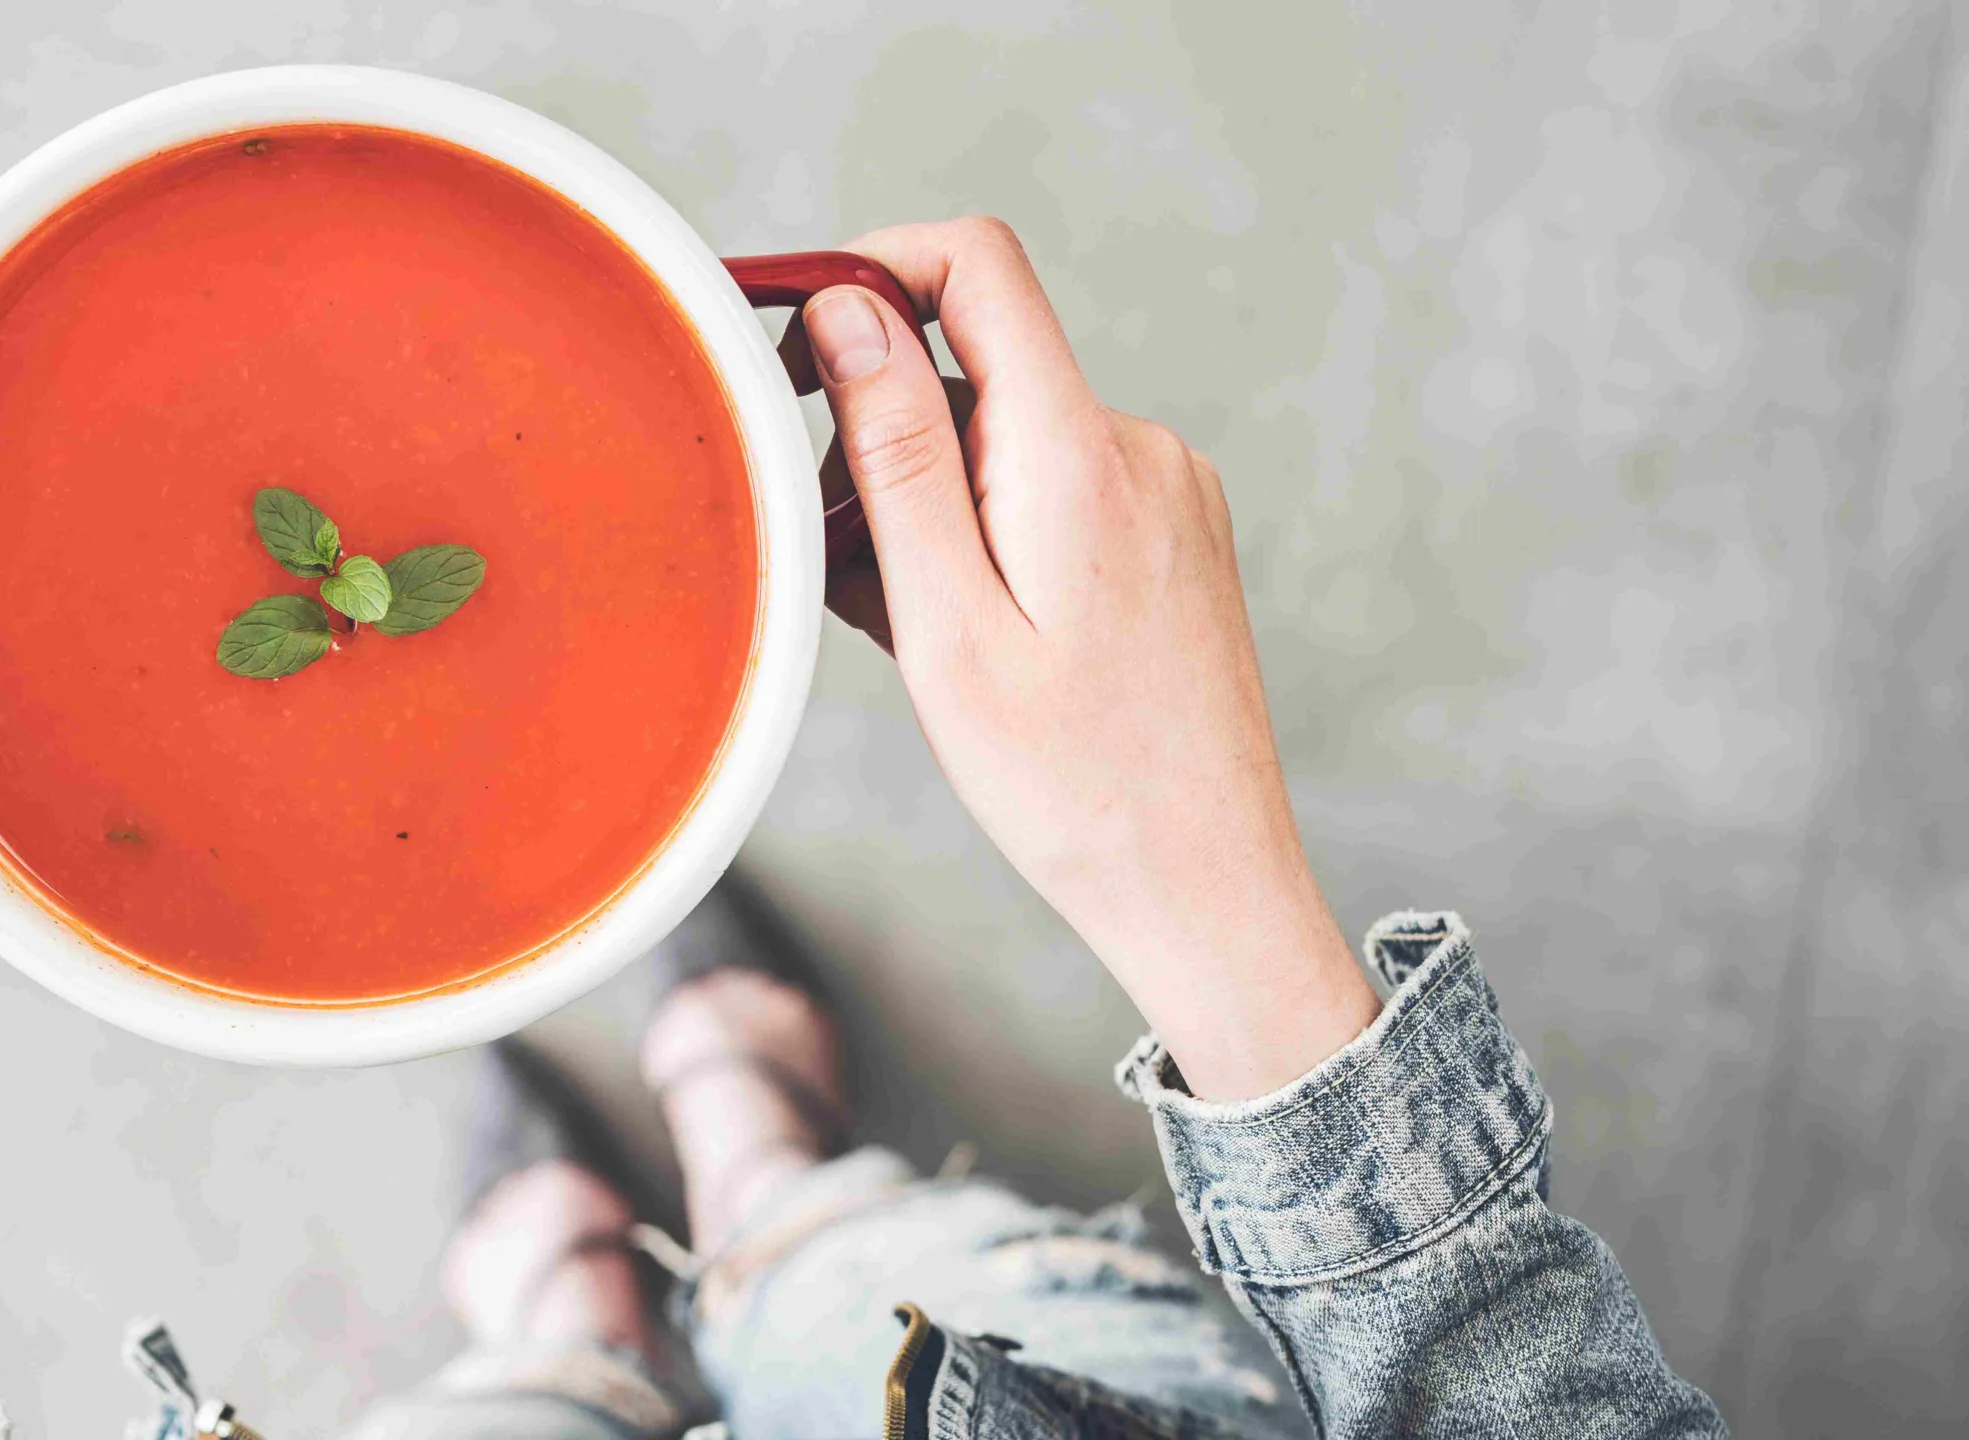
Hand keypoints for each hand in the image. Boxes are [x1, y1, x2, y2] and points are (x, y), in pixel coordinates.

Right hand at [794, 218, 1379, 1099]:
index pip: (975, 263)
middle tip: (840, 571)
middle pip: (971, 367)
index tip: (797, 352)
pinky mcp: (1173, 533)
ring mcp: (1165, 489)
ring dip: (926, 508)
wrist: (1206, 887)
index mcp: (1078, 456)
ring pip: (1000, 441)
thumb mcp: (945, 624)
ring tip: (909, 633)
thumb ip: (896, 453)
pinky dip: (982, 538)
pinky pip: (1047, 490)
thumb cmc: (1069, 786)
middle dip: (878, 443)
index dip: (871, 270)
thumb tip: (851, 311)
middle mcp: (1138, 448)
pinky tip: (970, 639)